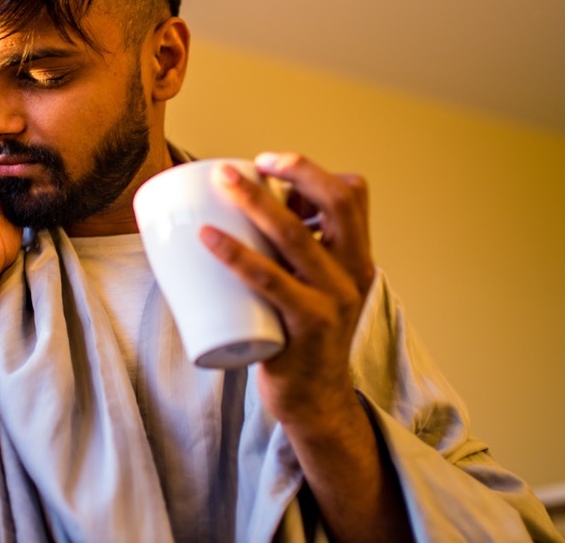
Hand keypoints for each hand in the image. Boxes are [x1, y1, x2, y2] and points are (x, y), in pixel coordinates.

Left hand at [199, 152, 374, 429]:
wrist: (316, 401)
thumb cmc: (302, 336)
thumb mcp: (313, 285)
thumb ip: (292, 250)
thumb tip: (244, 205)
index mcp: (357, 257)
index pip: (353, 195)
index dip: (313, 170)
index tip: (269, 162)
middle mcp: (353, 273)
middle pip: (336, 203)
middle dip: (293, 171)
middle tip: (244, 165)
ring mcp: (332, 300)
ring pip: (296, 236)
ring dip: (256, 202)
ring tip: (222, 181)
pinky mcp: (306, 326)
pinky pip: (269, 281)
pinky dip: (236, 254)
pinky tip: (208, 238)